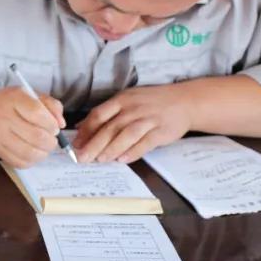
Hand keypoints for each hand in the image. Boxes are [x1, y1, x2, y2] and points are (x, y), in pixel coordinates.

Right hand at [0, 87, 64, 167]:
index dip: (52, 123)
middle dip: (51, 141)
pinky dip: (32, 161)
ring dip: (43, 153)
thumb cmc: (8, 102)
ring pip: (30, 152)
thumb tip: (61, 124)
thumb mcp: (29, 94)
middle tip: (51, 139)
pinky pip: (20, 162)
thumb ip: (50, 105)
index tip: (54, 126)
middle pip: (37, 136)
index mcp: (14, 99)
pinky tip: (32, 153)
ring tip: (44, 147)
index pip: (38, 113)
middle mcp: (4, 117)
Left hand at [73, 84, 193, 162]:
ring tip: (100, 159)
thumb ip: (106, 114)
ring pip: (127, 134)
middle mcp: (133, 108)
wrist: (184, 101)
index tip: (76, 144)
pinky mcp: (162, 130)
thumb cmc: (150, 103)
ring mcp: (148, 119)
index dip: (86, 130)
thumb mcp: (127, 101)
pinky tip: (123, 160)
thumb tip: (81, 127)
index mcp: (122, 100)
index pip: (99, 114)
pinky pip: (145, 142)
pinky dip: (133, 151)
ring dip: (112, 148)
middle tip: (82, 157)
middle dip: (94, 143)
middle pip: (110, 127)